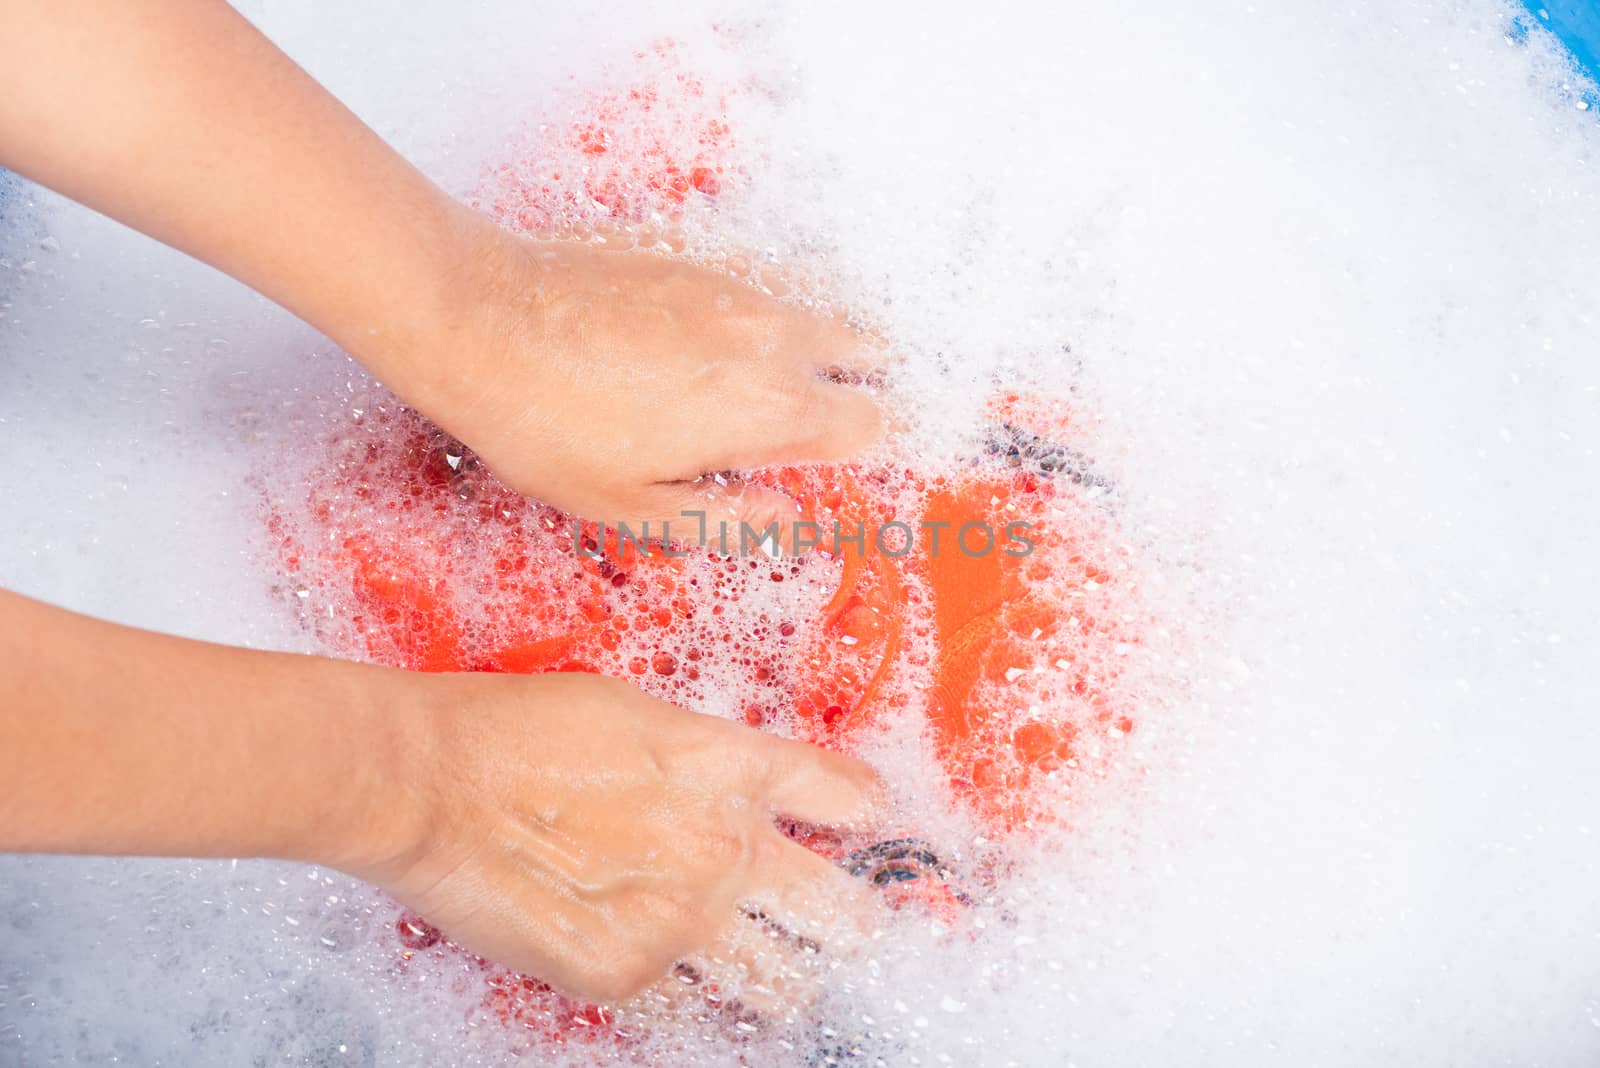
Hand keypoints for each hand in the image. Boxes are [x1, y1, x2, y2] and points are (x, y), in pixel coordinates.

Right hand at [364, 670, 883, 1003]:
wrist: (430, 779)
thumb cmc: (517, 730)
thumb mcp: (638, 715)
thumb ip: (706, 762)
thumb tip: (735, 791)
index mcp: (733, 767)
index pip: (851, 799)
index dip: (871, 819)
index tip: (871, 830)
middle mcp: (725, 848)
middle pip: (845, 915)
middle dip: (852, 926)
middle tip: (849, 933)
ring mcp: (681, 922)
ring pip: (784, 988)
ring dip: (786, 985)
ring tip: (779, 984)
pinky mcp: (625, 976)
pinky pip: (691, 1018)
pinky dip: (694, 1012)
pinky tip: (687, 998)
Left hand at [376, 226, 886, 539]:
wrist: (480, 319)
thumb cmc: (547, 424)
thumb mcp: (634, 506)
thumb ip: (727, 518)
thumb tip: (786, 523)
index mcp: (768, 410)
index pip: (872, 422)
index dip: (856, 448)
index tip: (822, 462)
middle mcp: (771, 337)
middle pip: (867, 351)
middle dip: (854, 383)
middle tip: (809, 414)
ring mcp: (736, 284)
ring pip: (818, 306)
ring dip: (813, 342)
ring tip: (761, 376)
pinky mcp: (697, 250)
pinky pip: (763, 274)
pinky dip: (762, 305)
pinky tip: (710, 332)